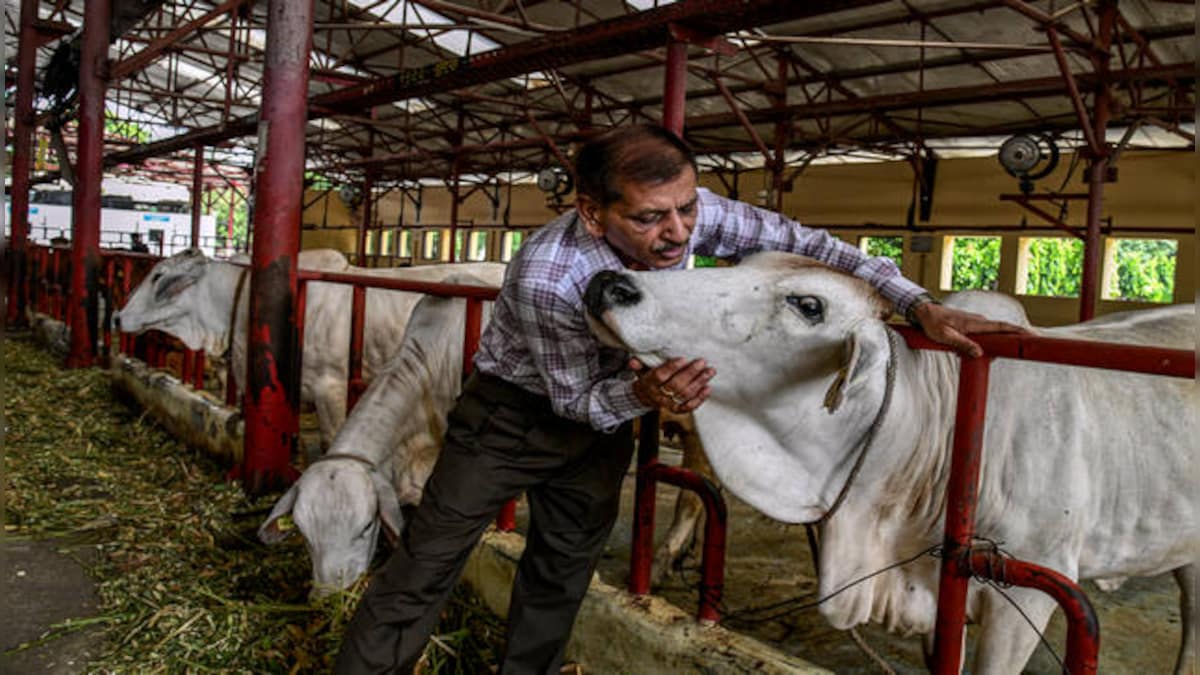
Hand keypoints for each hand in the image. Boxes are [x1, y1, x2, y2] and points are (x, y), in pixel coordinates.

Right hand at [630, 357, 715, 412]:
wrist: (644, 397)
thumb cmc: (646, 378)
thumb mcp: (640, 370)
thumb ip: (637, 365)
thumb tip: (632, 362)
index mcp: (648, 383)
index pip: (660, 376)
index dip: (672, 368)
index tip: (684, 358)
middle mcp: (658, 395)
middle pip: (675, 385)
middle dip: (690, 373)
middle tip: (702, 362)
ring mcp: (668, 404)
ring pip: (684, 395)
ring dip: (699, 383)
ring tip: (710, 371)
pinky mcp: (676, 410)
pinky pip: (688, 407)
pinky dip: (699, 399)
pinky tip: (708, 388)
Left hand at [912, 303, 1032, 357]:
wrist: (924, 313)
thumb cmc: (933, 324)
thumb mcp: (946, 337)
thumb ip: (962, 344)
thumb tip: (979, 353)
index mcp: (976, 323)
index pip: (1002, 327)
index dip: (1018, 331)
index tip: (1032, 336)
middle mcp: (980, 322)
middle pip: (1002, 332)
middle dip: (1014, 341)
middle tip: (1027, 351)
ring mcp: (976, 324)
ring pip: (992, 337)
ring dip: (996, 347)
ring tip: (998, 356)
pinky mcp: (972, 328)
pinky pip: (983, 337)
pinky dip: (985, 345)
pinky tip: (975, 354)